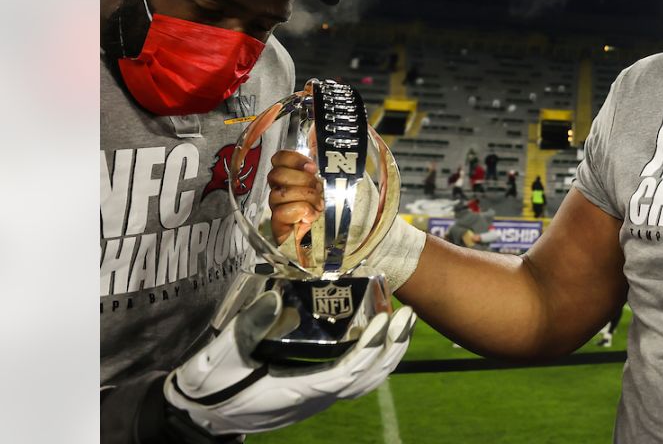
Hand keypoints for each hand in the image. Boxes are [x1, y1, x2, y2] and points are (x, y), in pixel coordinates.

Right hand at [163, 290, 415, 434]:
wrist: (201, 416)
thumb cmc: (209, 387)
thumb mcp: (220, 357)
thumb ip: (246, 329)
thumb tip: (274, 298)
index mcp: (298, 392)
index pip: (348, 373)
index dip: (371, 350)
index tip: (386, 321)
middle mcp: (315, 399)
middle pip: (369, 379)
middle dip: (393, 348)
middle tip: (408, 314)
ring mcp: (317, 398)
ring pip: (366, 382)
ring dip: (388, 353)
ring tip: (403, 322)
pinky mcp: (314, 393)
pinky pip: (354, 379)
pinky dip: (372, 359)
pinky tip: (377, 335)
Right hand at [267, 150, 322, 245]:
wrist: (331, 241)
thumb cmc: (331, 212)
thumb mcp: (330, 186)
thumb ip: (323, 170)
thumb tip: (323, 152)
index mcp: (291, 179)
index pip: (278, 159)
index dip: (293, 159)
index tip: (312, 167)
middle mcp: (280, 191)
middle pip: (276, 174)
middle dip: (302, 180)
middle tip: (318, 191)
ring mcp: (276, 209)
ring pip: (280, 193)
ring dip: (305, 198)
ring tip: (318, 207)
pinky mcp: (277, 227)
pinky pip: (281, 212)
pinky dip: (300, 212)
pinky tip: (310, 217)